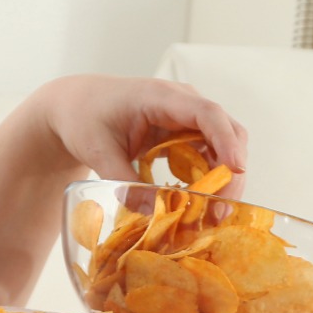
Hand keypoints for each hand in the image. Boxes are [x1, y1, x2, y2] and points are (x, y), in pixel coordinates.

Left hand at [32, 74, 249, 199]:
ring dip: (223, 181)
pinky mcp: (184, 135)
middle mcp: (182, 104)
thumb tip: (151, 214)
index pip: (207, 113)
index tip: (236, 169)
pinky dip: (209, 181)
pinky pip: (208, 157)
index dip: (225, 141)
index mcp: (161, 97)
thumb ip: (123, 181)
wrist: (76, 106)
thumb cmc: (85, 117)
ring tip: (211, 216)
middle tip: (221, 210)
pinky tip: (199, 205)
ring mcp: (187, 119)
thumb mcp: (98, 151)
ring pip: (223, 147)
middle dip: (232, 171)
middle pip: (227, 131)